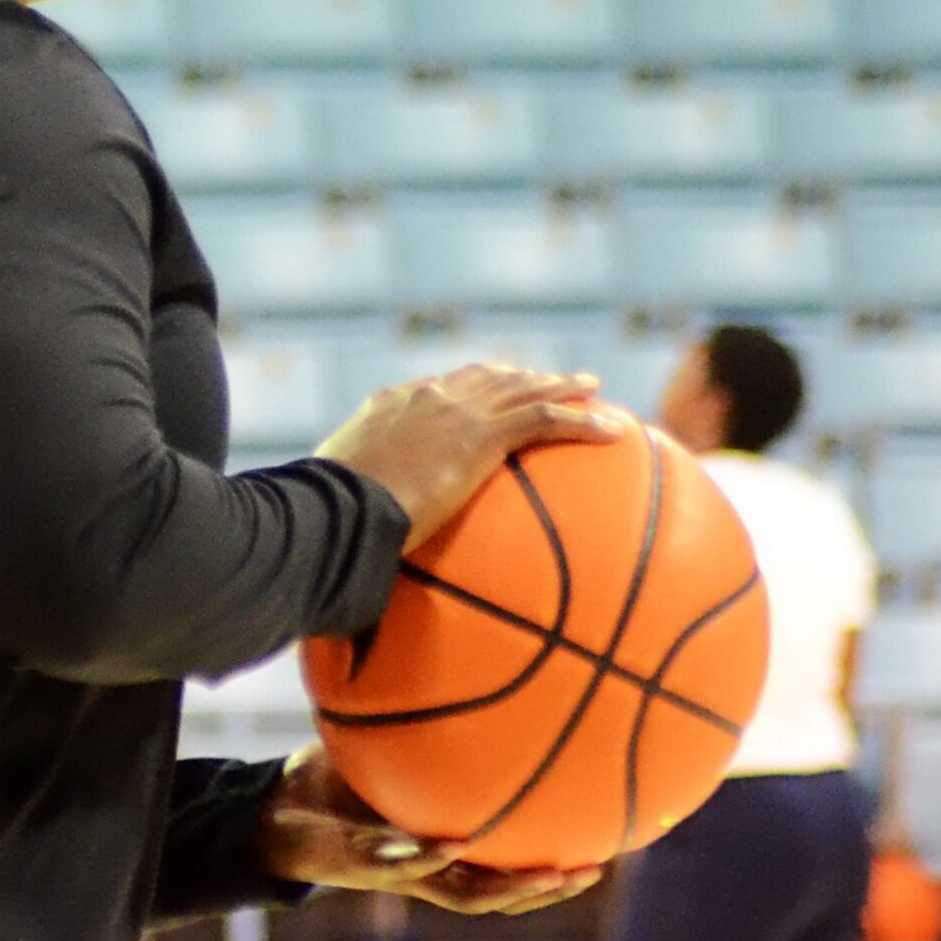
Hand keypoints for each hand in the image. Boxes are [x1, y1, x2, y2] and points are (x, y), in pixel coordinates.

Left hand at [256, 744, 602, 916]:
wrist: (274, 812)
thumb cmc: (336, 779)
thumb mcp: (386, 743)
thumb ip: (420, 717)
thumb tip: (458, 652)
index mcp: (446, 841)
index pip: (510, 857)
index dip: (553, 857)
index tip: (602, 840)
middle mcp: (432, 863)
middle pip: (504, 888)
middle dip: (549, 883)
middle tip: (597, 867)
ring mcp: (401, 870)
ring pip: (466, 894)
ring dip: (508, 890)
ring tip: (548, 876)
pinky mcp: (363, 864)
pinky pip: (400, 865)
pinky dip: (425, 858)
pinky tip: (451, 846)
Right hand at [316, 365, 621, 551]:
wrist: (339, 504)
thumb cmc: (326, 517)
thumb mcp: (336, 509)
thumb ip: (355, 519)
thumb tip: (349, 565)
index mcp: (389, 408)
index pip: (437, 388)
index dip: (469, 385)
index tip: (487, 388)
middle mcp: (425, 398)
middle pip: (486, 378)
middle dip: (519, 375)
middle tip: (546, 377)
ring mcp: (456, 412)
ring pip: (523, 388)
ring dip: (561, 386)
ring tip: (591, 387)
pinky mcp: (482, 435)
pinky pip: (545, 420)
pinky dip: (581, 422)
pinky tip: (614, 431)